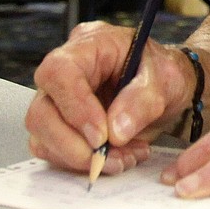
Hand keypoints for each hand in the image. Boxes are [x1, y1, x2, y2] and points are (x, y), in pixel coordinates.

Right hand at [25, 21, 191, 176]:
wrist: (168, 89)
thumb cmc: (164, 73)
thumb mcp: (166, 79)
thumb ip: (142, 101)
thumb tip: (115, 132)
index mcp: (91, 44)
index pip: (60, 72)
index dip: (75, 107)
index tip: (101, 136)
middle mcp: (66, 71)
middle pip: (41, 111)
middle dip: (73, 145)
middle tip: (108, 159)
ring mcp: (58, 100)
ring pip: (43, 138)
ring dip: (81, 159)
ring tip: (123, 159)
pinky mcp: (60, 126)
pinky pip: (55, 153)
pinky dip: (83, 164)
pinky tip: (117, 159)